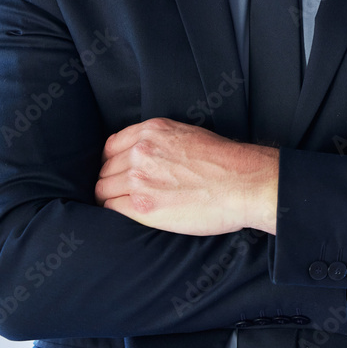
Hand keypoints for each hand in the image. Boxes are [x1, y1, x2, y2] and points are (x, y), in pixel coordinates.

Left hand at [95, 118, 278, 235]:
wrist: (243, 183)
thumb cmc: (223, 161)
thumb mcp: (186, 133)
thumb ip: (158, 141)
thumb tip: (142, 155)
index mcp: (151, 131)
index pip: (111, 146)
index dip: (113, 162)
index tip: (118, 173)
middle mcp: (141, 151)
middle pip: (105, 170)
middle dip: (112, 182)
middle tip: (124, 194)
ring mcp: (139, 178)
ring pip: (103, 191)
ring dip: (112, 199)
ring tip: (128, 207)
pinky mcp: (143, 206)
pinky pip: (111, 210)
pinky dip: (116, 213)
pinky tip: (131, 216)